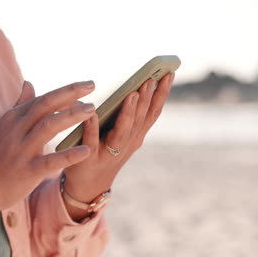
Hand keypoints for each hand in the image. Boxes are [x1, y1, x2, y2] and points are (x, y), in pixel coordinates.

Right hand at [0, 80, 97, 214]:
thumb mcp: (3, 127)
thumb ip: (20, 105)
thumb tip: (29, 83)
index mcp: (12, 119)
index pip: (42, 100)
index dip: (64, 92)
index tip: (84, 87)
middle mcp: (16, 130)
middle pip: (45, 105)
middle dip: (70, 93)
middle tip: (91, 85)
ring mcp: (21, 150)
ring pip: (49, 126)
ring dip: (72, 115)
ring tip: (91, 110)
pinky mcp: (28, 171)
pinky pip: (52, 160)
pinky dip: (70, 154)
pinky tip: (86, 150)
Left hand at [63, 73, 174, 220]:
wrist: (88, 184)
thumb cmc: (104, 151)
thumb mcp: (121, 133)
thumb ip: (127, 114)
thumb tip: (133, 87)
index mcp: (136, 136)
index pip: (153, 113)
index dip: (162, 94)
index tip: (169, 73)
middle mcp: (126, 144)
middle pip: (140, 120)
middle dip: (147, 99)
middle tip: (151, 79)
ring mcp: (109, 152)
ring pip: (122, 132)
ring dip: (128, 113)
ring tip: (131, 94)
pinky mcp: (88, 157)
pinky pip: (91, 140)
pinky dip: (92, 126)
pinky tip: (92, 113)